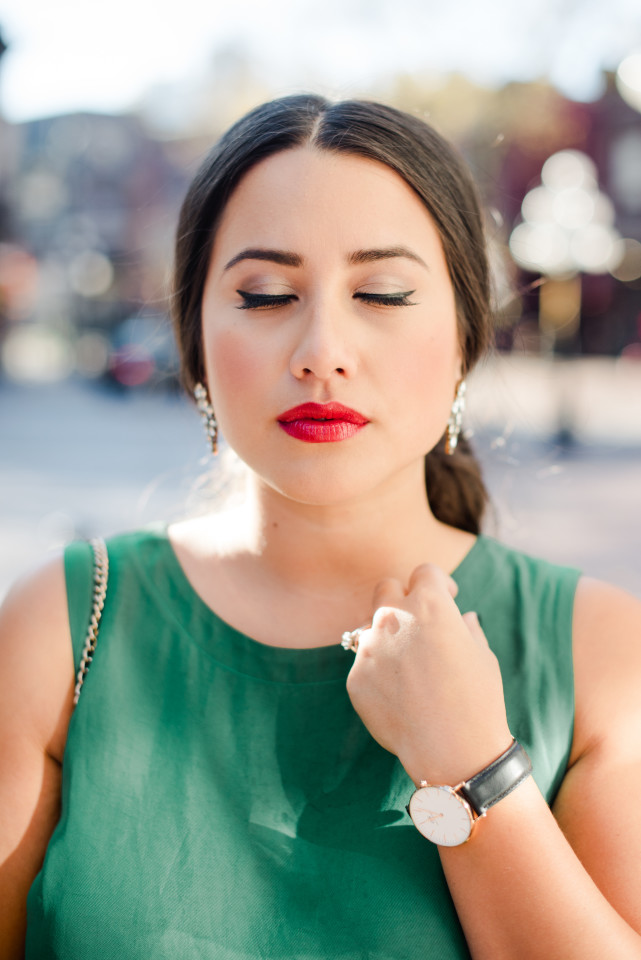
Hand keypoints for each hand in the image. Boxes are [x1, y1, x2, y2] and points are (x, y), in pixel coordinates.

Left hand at [345, 563, 512, 785]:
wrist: (452, 750)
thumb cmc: (477, 700)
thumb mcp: (482, 656)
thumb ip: (467, 629)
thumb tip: (463, 618)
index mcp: (429, 605)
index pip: (424, 572)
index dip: (438, 583)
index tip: (446, 598)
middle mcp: (393, 618)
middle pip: (387, 589)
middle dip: (403, 599)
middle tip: (419, 624)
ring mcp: (369, 647)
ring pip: (372, 628)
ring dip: (388, 638)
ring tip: (411, 670)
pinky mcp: (355, 677)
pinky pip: (365, 665)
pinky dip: (380, 673)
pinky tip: (401, 697)